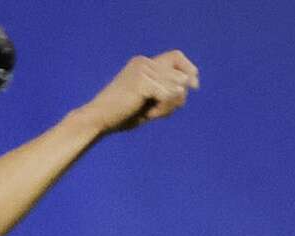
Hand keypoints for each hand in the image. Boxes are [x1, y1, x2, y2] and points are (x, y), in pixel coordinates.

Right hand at [82, 51, 199, 135]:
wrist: (99, 120)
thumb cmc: (121, 115)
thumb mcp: (149, 104)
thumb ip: (167, 95)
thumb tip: (188, 88)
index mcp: (143, 63)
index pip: (175, 56)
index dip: (189, 68)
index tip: (195, 85)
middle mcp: (143, 61)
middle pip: (178, 75)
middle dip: (176, 97)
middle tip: (160, 113)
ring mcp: (142, 70)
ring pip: (174, 87)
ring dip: (168, 106)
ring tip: (151, 115)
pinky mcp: (141, 82)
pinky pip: (166, 95)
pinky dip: (162, 109)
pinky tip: (150, 116)